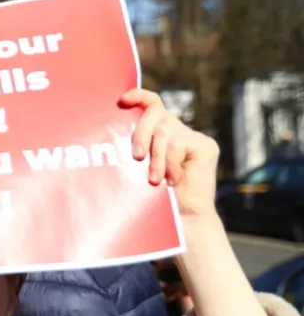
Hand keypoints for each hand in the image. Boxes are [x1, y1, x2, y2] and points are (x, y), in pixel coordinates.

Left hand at [120, 89, 218, 219]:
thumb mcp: (136, 167)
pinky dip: (171, 163)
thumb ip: (134, 147)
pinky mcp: (205, 145)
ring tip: (154, 180)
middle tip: (136, 157)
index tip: (122, 100)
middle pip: (155, 114)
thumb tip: (111, 130)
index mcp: (157, 132)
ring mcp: (192, 136)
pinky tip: (172, 180)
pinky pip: (179, 144)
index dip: (138, 97)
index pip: (151, 104)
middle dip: (141, 133)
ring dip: (157, 157)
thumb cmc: (153, 196)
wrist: (182, 218)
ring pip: (166, 132)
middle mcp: (175, 129)